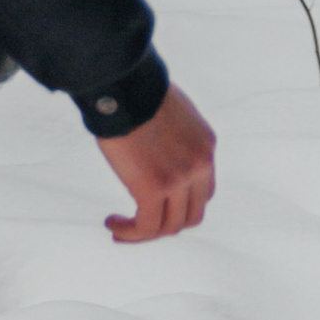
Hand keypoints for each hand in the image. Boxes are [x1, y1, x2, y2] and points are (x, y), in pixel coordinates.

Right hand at [97, 83, 216, 241]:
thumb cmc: (137, 91)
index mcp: (206, 146)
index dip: (179, 204)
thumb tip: (156, 148)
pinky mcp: (153, 189)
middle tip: (139, 223)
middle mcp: (200, 166)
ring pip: (170, 226)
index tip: (154, 204)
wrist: (125, 86)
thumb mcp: (171, 113)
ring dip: (144, 233)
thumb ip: (174, 136)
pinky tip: (113, 224)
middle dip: (166, 223)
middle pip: (193, 214)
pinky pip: (146, 227)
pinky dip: (130, 233)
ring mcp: (180, 180)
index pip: (204, 191)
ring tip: (118, 226)